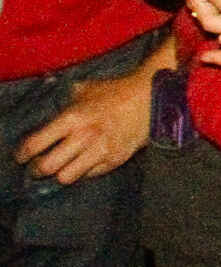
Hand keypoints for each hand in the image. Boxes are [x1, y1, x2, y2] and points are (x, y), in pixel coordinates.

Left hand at [15, 64, 157, 183]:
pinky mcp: (115, 159)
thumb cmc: (118, 90)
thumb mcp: (87, 89)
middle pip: (47, 166)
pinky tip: (85, 163)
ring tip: (60, 168)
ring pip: (66, 177)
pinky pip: (90, 175)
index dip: (23, 154)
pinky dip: (84, 171)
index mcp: (72, 118)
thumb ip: (66, 100)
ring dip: (60, 174)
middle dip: (37, 169)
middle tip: (37, 167)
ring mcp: (101, 150)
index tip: (22, 156)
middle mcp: (83, 137)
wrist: (153, 97)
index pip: (35, 144)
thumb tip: (53, 104)